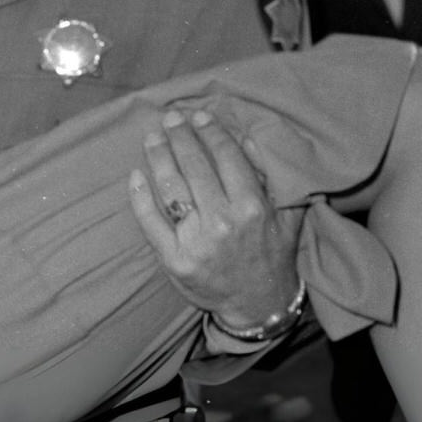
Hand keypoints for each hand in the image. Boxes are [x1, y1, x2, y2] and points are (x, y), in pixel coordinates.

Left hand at [129, 107, 303, 326]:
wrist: (257, 305)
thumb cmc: (271, 255)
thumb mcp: (285, 217)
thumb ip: (272, 179)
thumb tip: (248, 141)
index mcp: (253, 208)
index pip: (227, 159)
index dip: (211, 134)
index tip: (199, 116)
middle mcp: (223, 223)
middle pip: (195, 169)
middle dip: (181, 138)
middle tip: (170, 119)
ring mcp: (195, 242)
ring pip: (171, 189)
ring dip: (159, 158)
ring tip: (152, 138)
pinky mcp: (173, 259)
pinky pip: (150, 221)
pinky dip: (139, 196)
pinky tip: (135, 176)